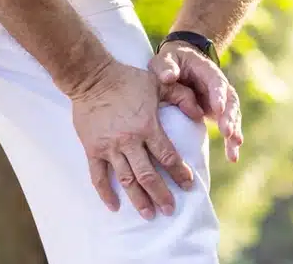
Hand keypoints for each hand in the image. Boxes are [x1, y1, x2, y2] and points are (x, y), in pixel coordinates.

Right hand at [69, 59, 195, 219]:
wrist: (92, 78)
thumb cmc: (127, 80)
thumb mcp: (158, 83)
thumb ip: (180, 96)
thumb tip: (200, 113)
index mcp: (147, 126)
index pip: (167, 156)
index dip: (179, 172)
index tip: (188, 185)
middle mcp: (129, 141)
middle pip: (148, 175)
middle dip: (161, 194)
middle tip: (170, 210)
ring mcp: (110, 147)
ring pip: (126, 180)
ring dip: (138, 199)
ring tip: (149, 215)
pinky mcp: (93, 149)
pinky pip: (98, 176)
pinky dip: (105, 193)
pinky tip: (114, 207)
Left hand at [149, 42, 242, 161]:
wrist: (180, 64)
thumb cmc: (172, 61)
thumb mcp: (166, 59)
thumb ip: (166, 66)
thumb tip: (169, 77)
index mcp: (207, 70)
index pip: (216, 82)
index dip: (219, 95)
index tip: (219, 108)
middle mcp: (219, 86)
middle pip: (230, 101)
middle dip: (229, 117)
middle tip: (227, 132)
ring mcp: (220, 100)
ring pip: (232, 115)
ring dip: (234, 131)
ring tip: (234, 148)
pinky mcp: (218, 113)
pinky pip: (227, 126)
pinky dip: (231, 141)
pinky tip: (233, 156)